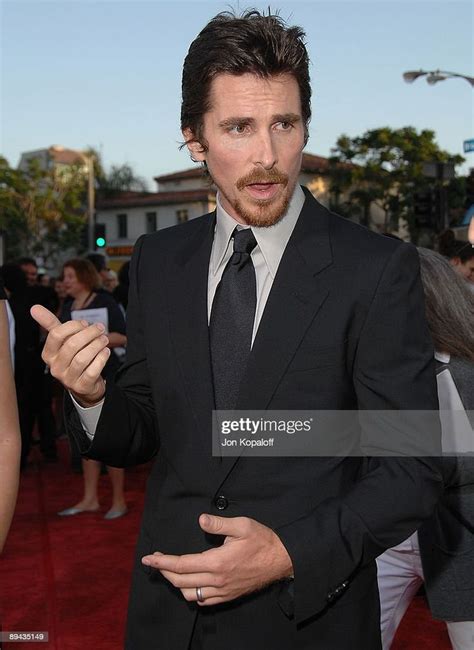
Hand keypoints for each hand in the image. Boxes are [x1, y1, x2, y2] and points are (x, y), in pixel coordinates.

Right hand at [30, 305, 108, 406]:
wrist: (84, 384)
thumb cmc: (73, 357)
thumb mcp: (61, 341)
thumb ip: (50, 324)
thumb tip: (34, 307)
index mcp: (48, 354)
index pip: (56, 334)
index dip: (73, 326)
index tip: (85, 323)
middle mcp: (55, 367)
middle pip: (72, 345)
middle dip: (89, 333)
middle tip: (100, 328)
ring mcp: (68, 379)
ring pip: (82, 358)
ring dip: (96, 345)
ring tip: (104, 339)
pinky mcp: (81, 386)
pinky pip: (92, 371)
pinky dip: (101, 359)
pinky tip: (106, 351)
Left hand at [141, 514, 292, 605]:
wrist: (282, 560)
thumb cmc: (262, 540)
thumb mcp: (242, 525)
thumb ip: (219, 524)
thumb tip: (201, 520)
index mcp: (217, 562)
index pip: (182, 565)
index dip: (162, 562)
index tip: (149, 559)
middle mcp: (217, 580)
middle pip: (181, 581)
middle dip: (164, 571)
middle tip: (157, 560)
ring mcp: (223, 591)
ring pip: (190, 594)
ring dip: (176, 584)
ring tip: (171, 570)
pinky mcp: (228, 596)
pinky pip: (203, 601)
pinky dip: (191, 594)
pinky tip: (189, 584)